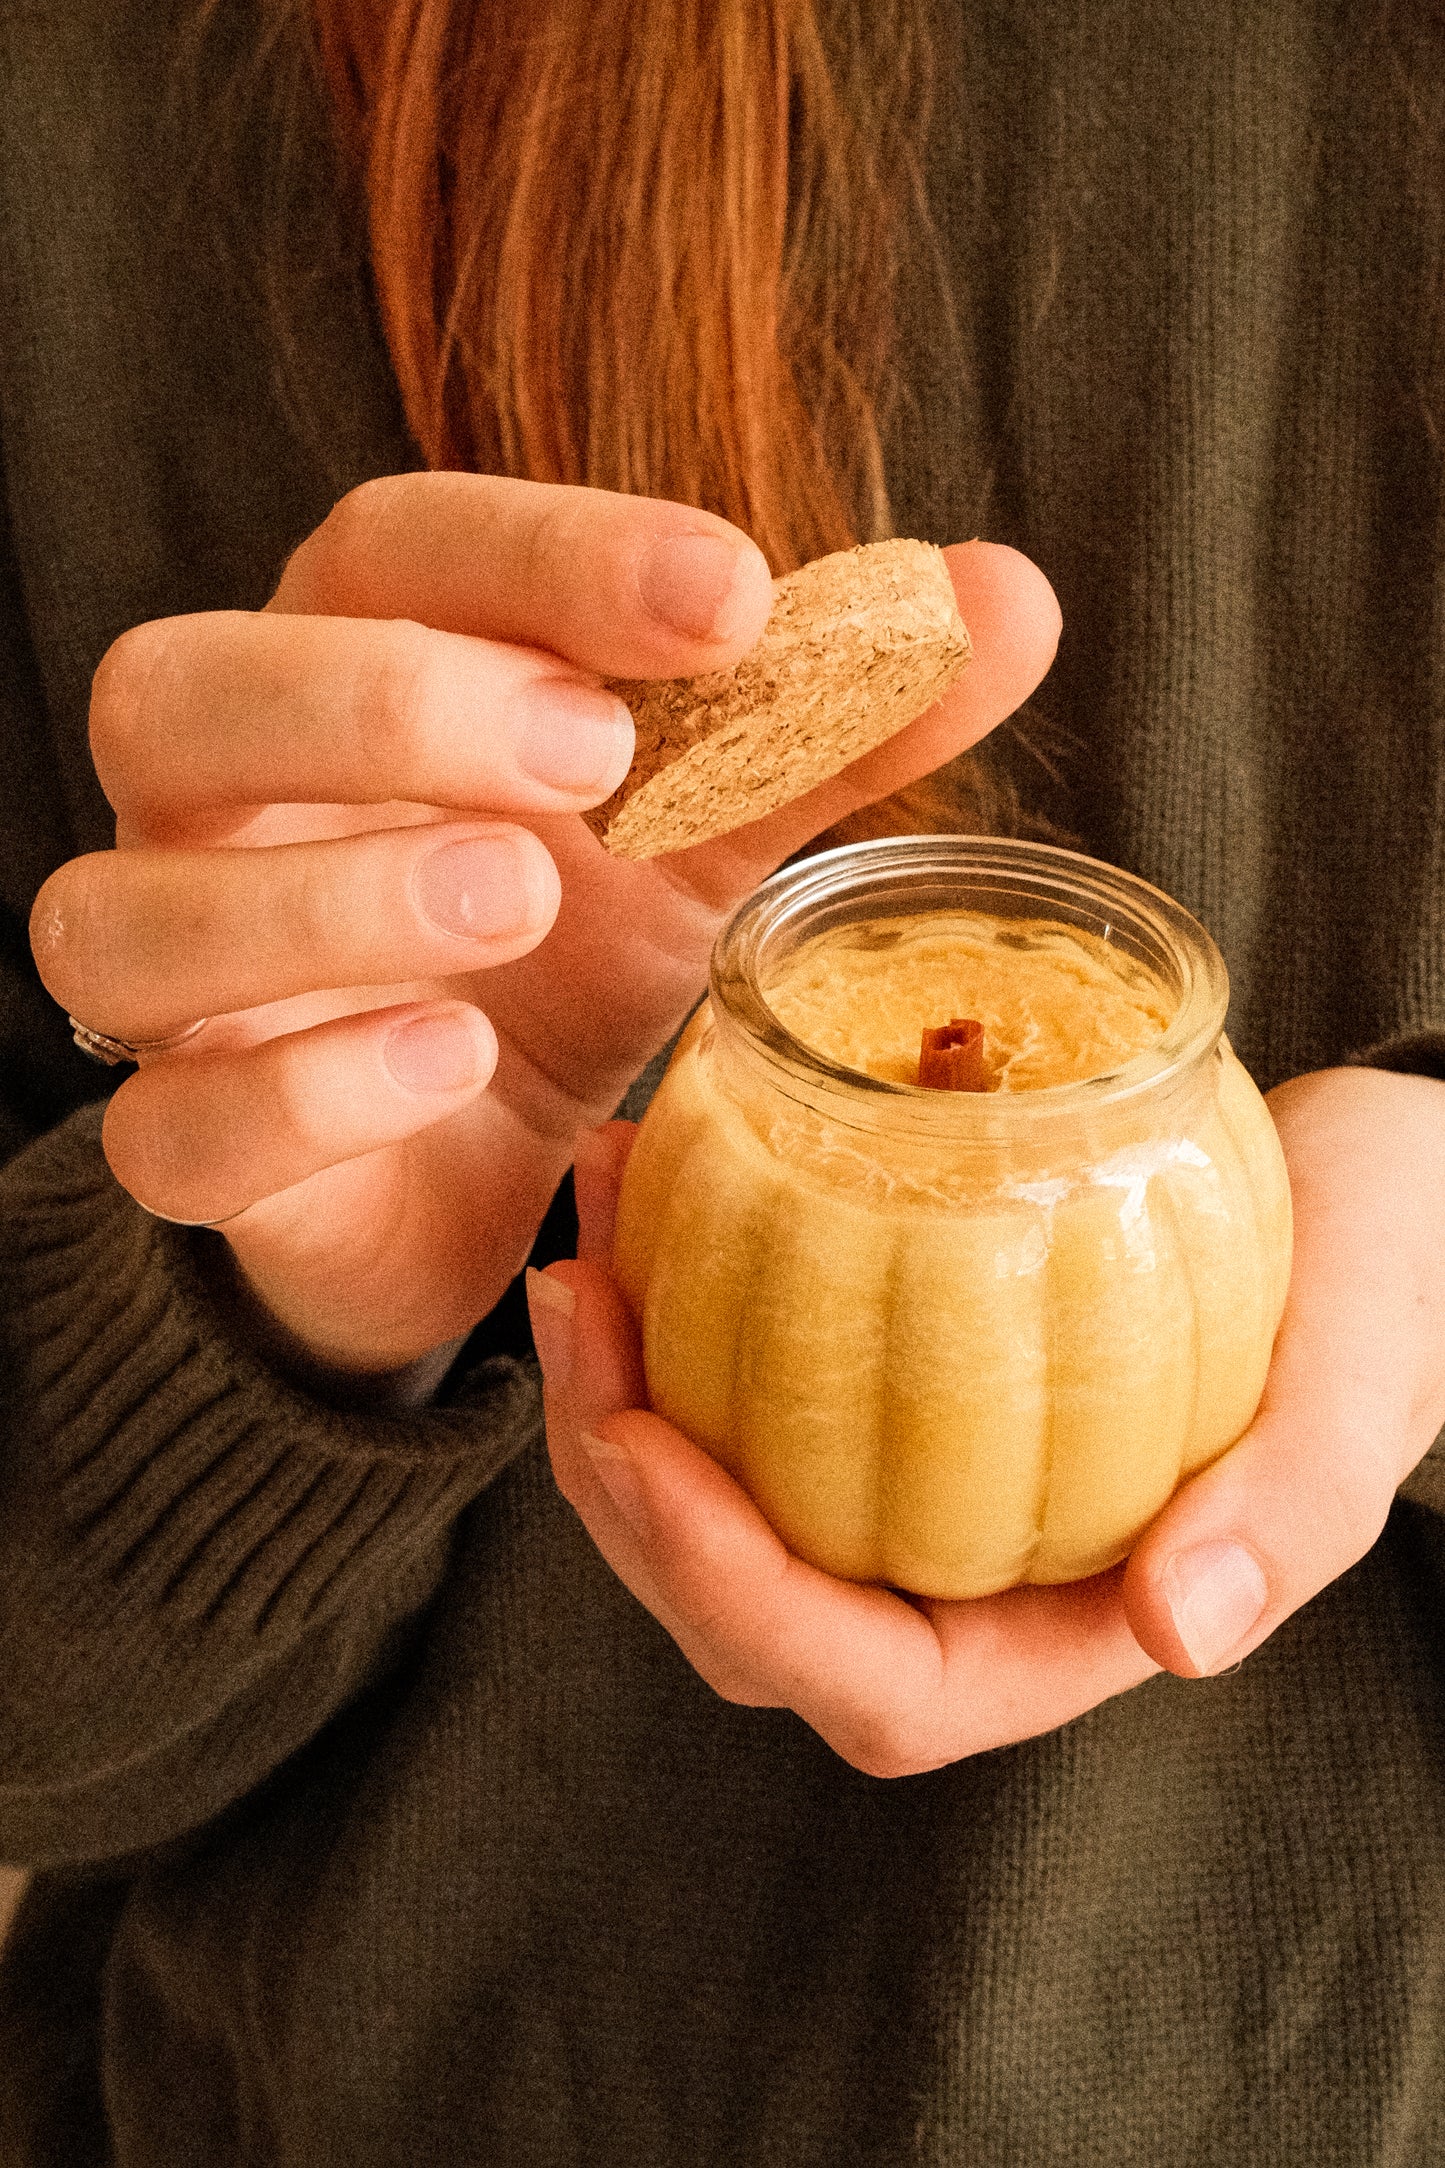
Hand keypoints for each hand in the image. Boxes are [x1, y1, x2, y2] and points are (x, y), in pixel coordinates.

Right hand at [29, 475, 1059, 1372]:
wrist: (474, 1173)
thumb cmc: (567, 960)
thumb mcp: (706, 840)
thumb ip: (829, 727)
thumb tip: (1010, 594)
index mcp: (349, 681)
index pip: (382, 553)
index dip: (541, 551)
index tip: (732, 593)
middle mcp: (225, 814)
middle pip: (176, 690)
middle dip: (379, 700)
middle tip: (591, 753)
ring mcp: (185, 992)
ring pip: (125, 915)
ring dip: (328, 897)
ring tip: (521, 901)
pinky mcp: (200, 1153)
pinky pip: (173, 1126)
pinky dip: (304, 1091)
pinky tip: (453, 1064)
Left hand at [529, 1066, 1444, 1774]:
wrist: (1376, 1189)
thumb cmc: (1390, 1282)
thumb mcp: (1357, 1385)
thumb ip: (1285, 1512)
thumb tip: (1182, 1632)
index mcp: (1064, 1631)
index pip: (873, 1689)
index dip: (736, 1599)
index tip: (643, 1445)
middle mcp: (966, 1580)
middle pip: (744, 1605)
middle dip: (622, 1479)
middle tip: (575, 1297)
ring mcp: (916, 1487)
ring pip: (718, 1491)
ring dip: (619, 1377)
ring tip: (590, 1218)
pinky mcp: (890, 1386)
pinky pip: (747, 1375)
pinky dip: (679, 1291)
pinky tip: (646, 1170)